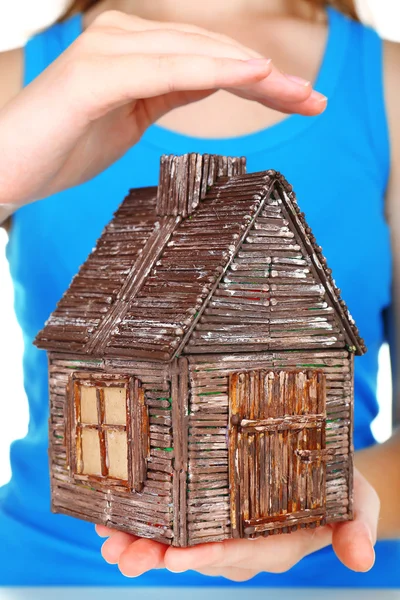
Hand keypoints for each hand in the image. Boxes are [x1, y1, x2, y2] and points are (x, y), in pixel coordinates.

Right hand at [0, 10, 325, 207]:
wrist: (9, 169)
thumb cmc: (64, 146)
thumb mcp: (130, 117)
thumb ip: (166, 92)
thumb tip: (208, 79)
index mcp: (133, 51)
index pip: (207, 59)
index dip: (257, 77)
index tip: (299, 99)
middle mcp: (121, 38)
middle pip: (210, 51)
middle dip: (267, 76)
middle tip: (313, 100)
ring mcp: (106, 51)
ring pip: (194, 53)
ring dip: (250, 70)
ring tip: (295, 91)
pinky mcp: (94, 74)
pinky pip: (163, 68)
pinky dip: (207, 68)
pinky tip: (248, 72)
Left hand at [96, 468, 379, 580]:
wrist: (324, 477)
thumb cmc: (337, 487)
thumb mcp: (357, 501)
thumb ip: (358, 526)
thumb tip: (363, 558)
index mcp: (275, 543)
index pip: (238, 554)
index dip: (207, 557)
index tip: (176, 557)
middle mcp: (243, 544)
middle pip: (197, 554)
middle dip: (160, 555)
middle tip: (125, 553)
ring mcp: (222, 531)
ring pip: (178, 544)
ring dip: (142, 544)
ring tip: (109, 540)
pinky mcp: (208, 515)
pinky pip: (174, 525)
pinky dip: (144, 524)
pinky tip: (115, 520)